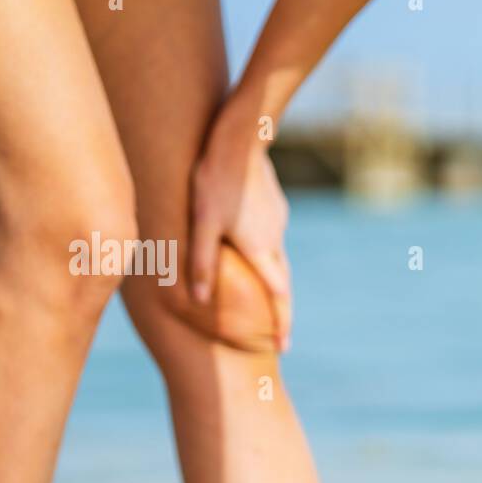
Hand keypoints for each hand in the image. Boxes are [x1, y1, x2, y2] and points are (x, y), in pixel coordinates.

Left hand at [191, 93, 291, 350]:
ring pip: (276, 256)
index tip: (283, 346)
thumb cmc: (215, 178)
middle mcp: (274, 239)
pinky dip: (265, 250)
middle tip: (279, 331)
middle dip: (280, 308)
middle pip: (281, 282)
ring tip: (261, 290)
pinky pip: (271, 234)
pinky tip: (250, 243)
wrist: (242, 137)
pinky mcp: (275, 204)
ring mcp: (278, 220)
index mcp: (259, 249)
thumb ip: (200, 261)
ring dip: (271, 277)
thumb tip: (199, 299)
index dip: (280, 323)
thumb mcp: (201, 222)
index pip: (277, 296)